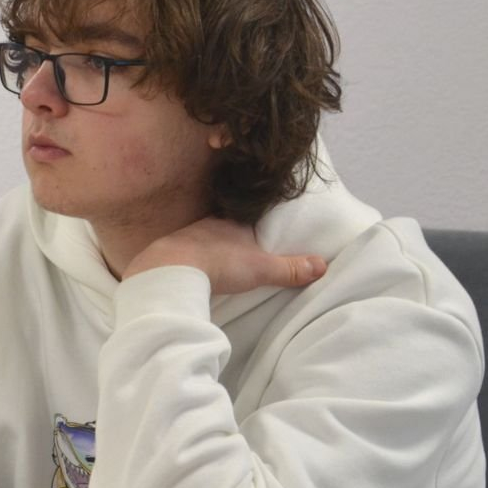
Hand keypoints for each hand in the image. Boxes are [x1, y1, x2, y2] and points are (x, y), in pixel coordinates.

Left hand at [125, 216, 326, 295]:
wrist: (169, 269)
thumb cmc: (218, 263)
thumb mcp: (260, 268)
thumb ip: (289, 268)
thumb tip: (322, 265)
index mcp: (231, 221)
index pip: (247, 217)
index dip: (254, 224)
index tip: (260, 232)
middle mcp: (207, 224)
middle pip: (223, 227)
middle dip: (230, 236)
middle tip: (239, 249)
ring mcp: (184, 237)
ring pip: (200, 239)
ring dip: (208, 248)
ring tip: (216, 261)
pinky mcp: (165, 253)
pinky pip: (181, 253)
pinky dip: (188, 260)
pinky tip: (191, 270)